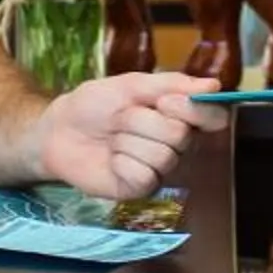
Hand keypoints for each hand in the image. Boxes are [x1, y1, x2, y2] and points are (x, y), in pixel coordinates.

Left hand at [37, 72, 221, 198]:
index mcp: (179, 116)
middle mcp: (175, 144)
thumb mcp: (131, 84)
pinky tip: (110, 159)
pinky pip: (144, 175)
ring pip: (162, 155)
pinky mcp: (140, 188)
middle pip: (180, 134)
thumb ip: (172, 84)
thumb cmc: (95, 105)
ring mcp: (159, 168)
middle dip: (142, 121)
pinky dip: (121, 162)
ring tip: (112, 138)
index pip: (213, 117)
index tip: (164, 101)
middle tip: (120, 118)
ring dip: (128, 140)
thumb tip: (214, 86)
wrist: (59, 130)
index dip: (194, 110)